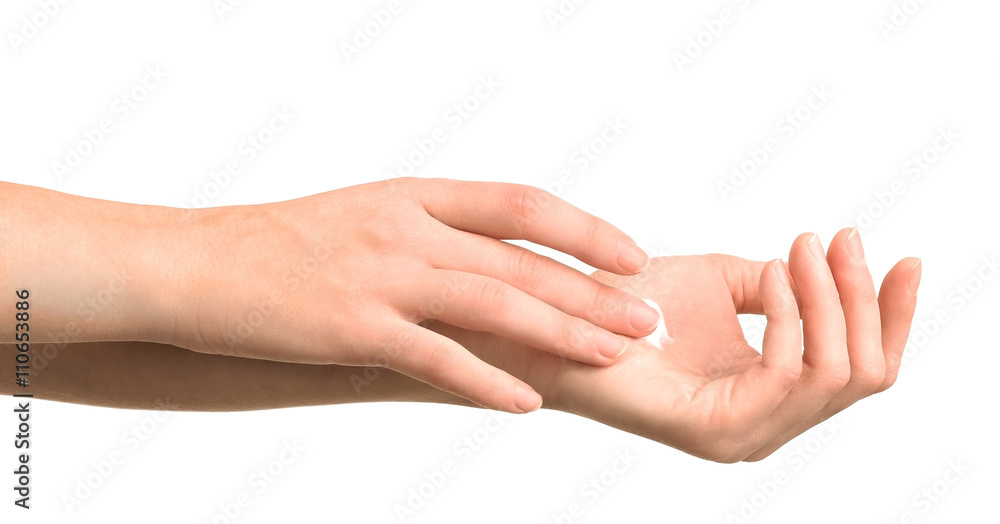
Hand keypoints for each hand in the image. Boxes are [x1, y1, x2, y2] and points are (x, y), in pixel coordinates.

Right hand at [170, 177, 660, 413]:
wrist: (192, 264)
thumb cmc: (279, 246)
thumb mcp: (365, 218)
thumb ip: (429, 234)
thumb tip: (490, 260)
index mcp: (412, 195)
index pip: (519, 203)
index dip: (582, 228)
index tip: (631, 253)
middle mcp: (406, 228)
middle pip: (520, 258)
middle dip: (593, 290)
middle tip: (648, 316)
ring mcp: (379, 275)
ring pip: (493, 303)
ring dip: (562, 331)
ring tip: (617, 354)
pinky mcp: (350, 326)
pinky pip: (435, 357)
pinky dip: (486, 381)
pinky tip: (527, 403)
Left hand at [464, 228, 919, 460]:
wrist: (563, 319)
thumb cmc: (633, 304)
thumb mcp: (727, 281)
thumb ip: (782, 283)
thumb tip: (831, 265)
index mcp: (774, 392)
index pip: (865, 366)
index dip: (894, 313)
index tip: (902, 256)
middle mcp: (769, 422)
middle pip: (866, 372)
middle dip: (865, 299)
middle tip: (840, 238)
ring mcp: (744, 434)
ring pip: (836, 373)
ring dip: (829, 299)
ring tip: (800, 248)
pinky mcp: (715, 432)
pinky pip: (787, 374)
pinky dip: (790, 315)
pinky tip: (768, 276)